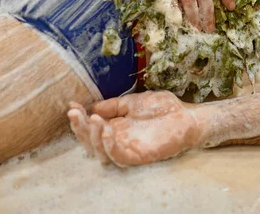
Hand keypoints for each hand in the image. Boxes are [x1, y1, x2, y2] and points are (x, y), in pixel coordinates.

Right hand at [67, 91, 203, 165]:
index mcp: (115, 126)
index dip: (79, 118)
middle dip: (79, 128)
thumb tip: (92, 107)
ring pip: (100, 152)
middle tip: (74, 113)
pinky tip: (106, 131)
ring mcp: (127, 148)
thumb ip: (114, 105)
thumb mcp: (134, 101)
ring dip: (91, 137)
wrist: (188, 116)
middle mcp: (118, 139)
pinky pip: (118, 157)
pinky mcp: (139, 156)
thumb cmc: (164, 108)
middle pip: (90, 141)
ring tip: (92, 119)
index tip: (71, 106)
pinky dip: (109, 146)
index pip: (90, 127)